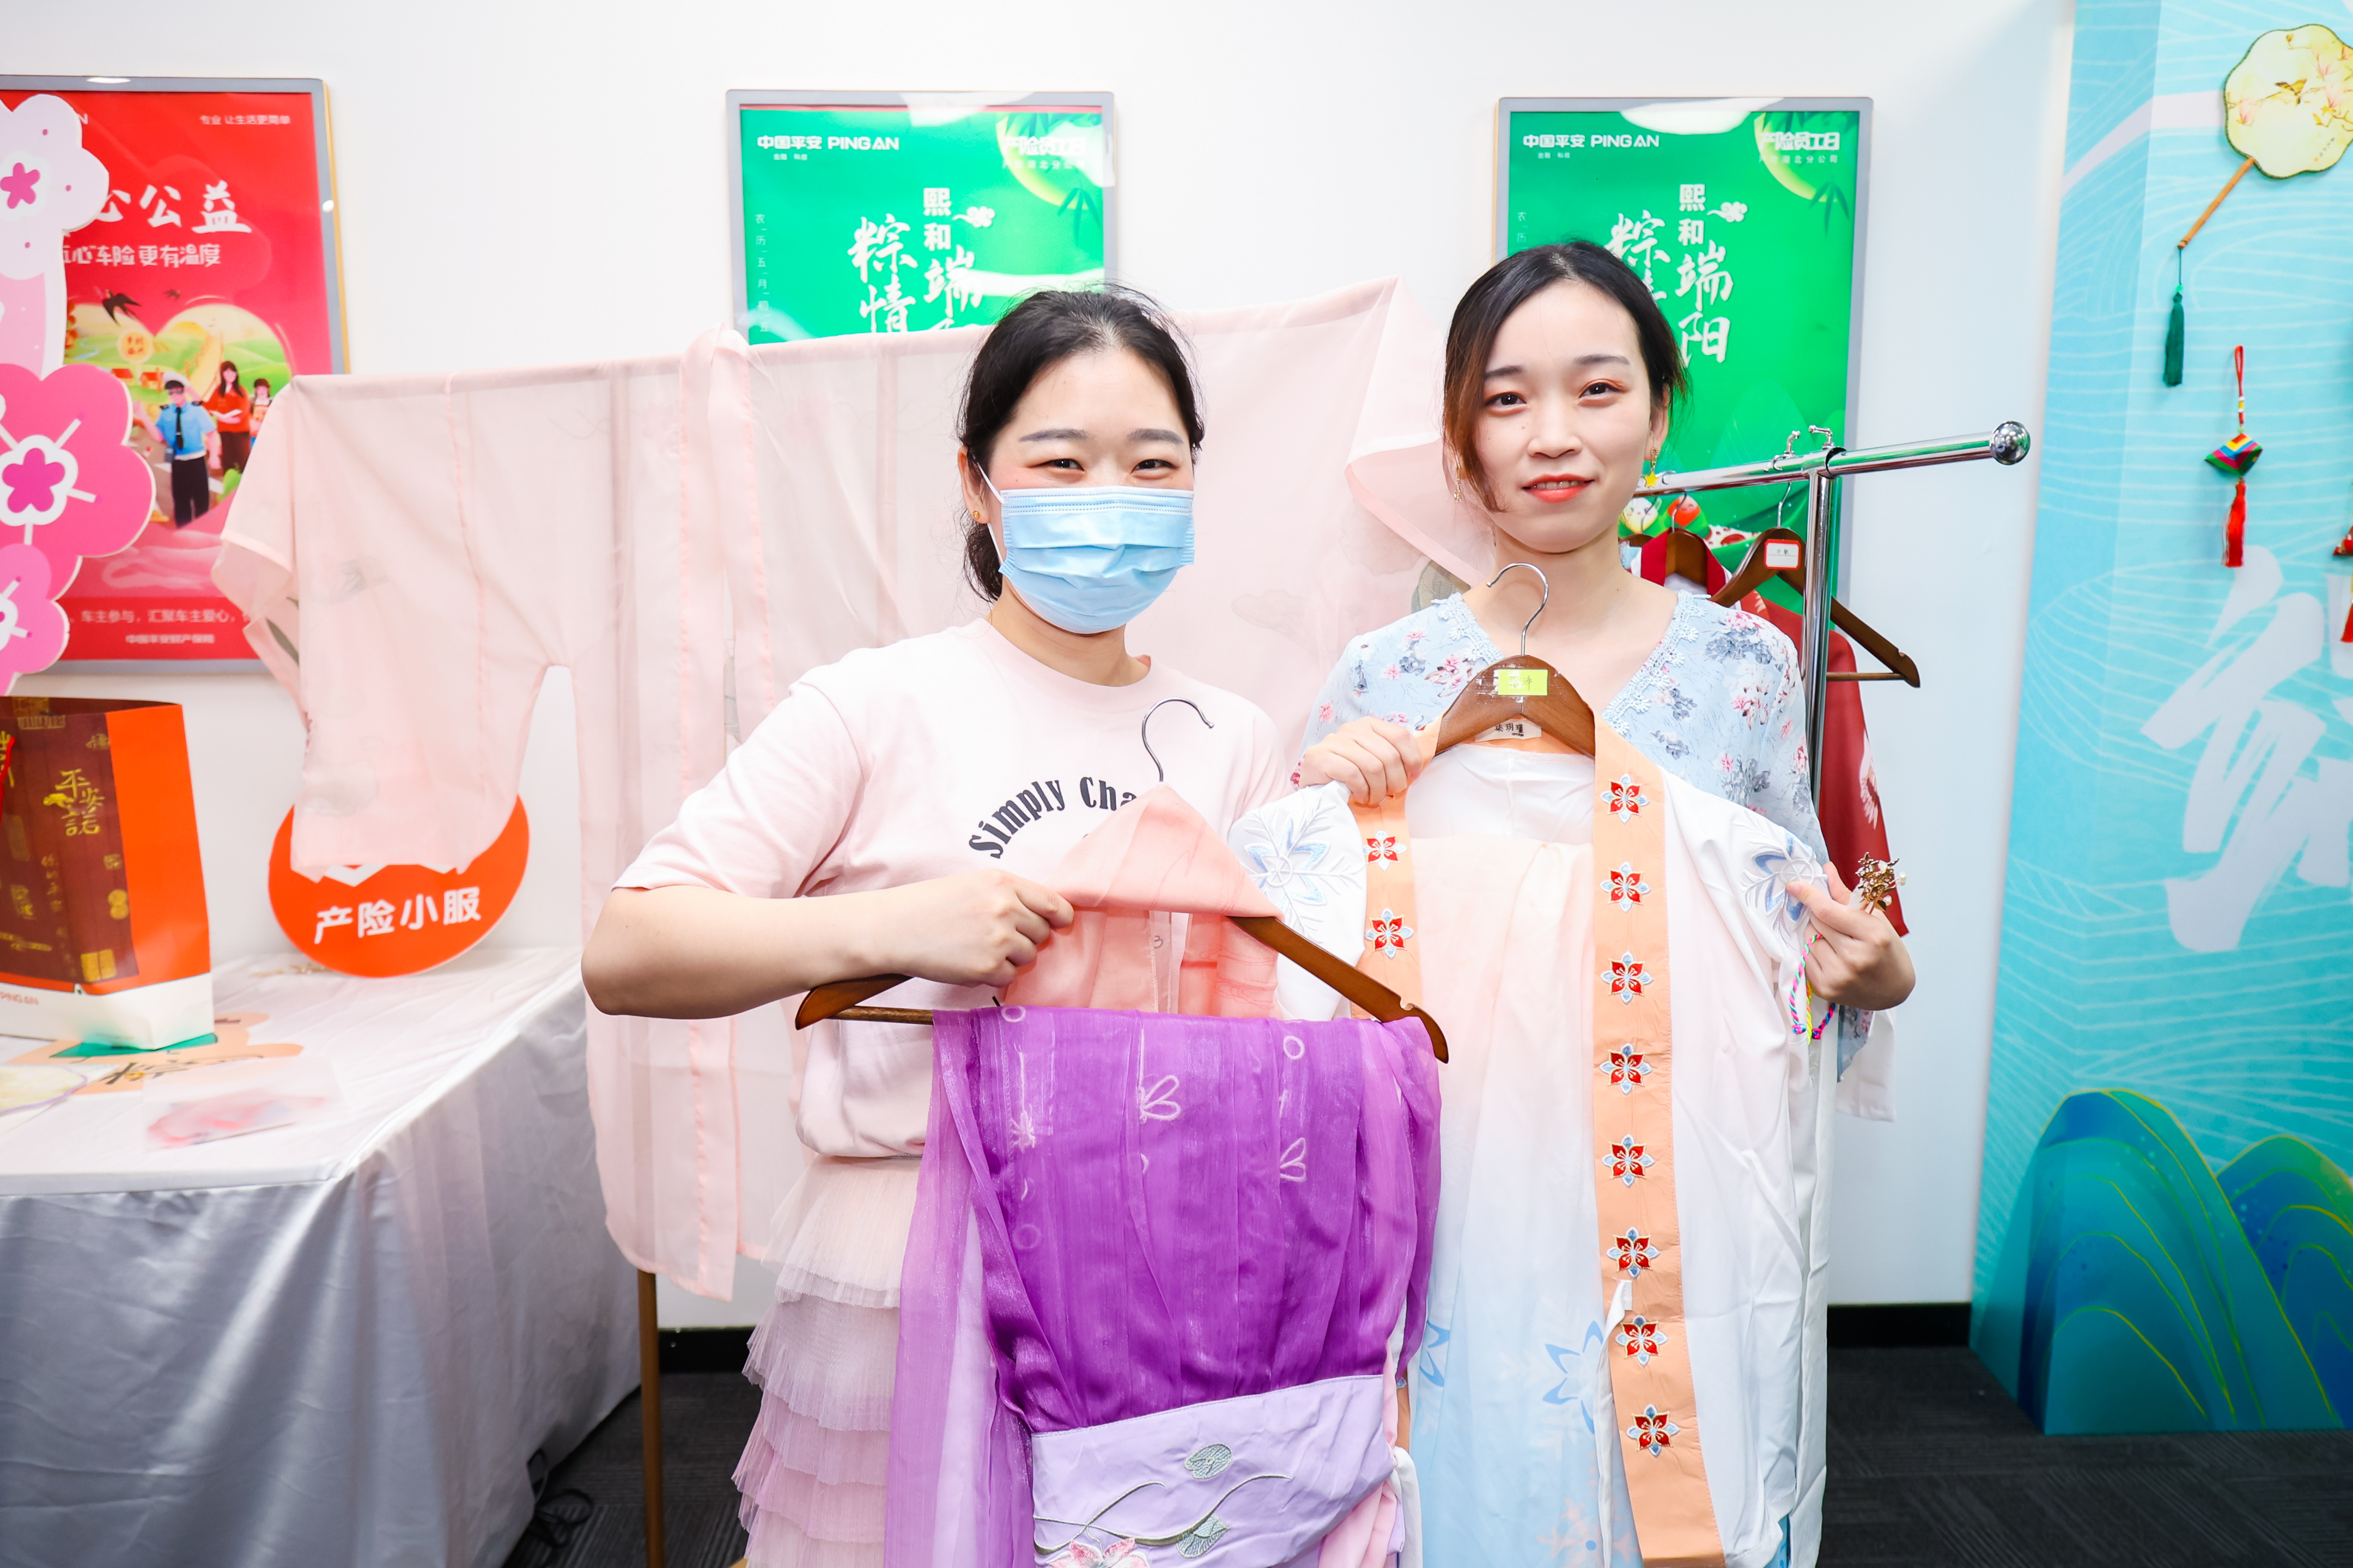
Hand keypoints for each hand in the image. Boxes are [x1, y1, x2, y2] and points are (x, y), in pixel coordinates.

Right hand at [863, 870, 1075, 987]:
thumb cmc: (932, 905)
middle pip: (1042, 933)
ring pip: (1028, 956)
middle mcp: (1006, 909)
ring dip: (1010, 957)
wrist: (895, 927)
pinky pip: (1010, 976)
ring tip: (978, 947)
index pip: (1054, 904)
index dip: (1059, 917)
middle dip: (1026, 937)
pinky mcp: (987, 968)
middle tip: (994, 937)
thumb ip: (1011, 895)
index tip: (1058, 924)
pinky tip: (969, 961)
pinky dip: (994, 975)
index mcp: (1004, 883)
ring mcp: (998, 940)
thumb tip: (1048, 916)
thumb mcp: (974, 883)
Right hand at [1299, 717, 1422, 803]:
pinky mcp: (1320, 757)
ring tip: (1373, 799)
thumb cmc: (1348, 776)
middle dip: (1395, 781)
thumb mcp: (1373, 761)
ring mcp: (1334, 741)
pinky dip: (1361, 791)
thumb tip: (1415, 769)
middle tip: (1389, 794)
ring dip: (1378, 790)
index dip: (1412, 759)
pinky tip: (1359, 797)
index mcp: (1368, 725)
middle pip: (1388, 755)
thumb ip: (1391, 757)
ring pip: (1372, 766)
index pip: (1400, 735)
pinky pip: (1353, 775)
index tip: (1412, 779)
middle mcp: (1351, 728)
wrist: (1314, 786)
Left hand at [1792, 863, 1914, 1011]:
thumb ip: (1846, 896)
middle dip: (1820, 916)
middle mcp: (1854, 957)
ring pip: (1807, 939)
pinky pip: (1805, 958)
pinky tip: (1831, 956)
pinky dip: (1813, 952)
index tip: (1794, 885)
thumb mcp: (1875, 919)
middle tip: (1836, 922)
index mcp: (1872, 936)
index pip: (1827, 910)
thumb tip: (1826, 870)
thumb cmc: (1888, 951)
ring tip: (1836, 942)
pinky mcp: (1825, 988)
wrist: (1895, 991)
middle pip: (1815, 922)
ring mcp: (1838, 976)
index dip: (1809, 895)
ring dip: (1816, 934)